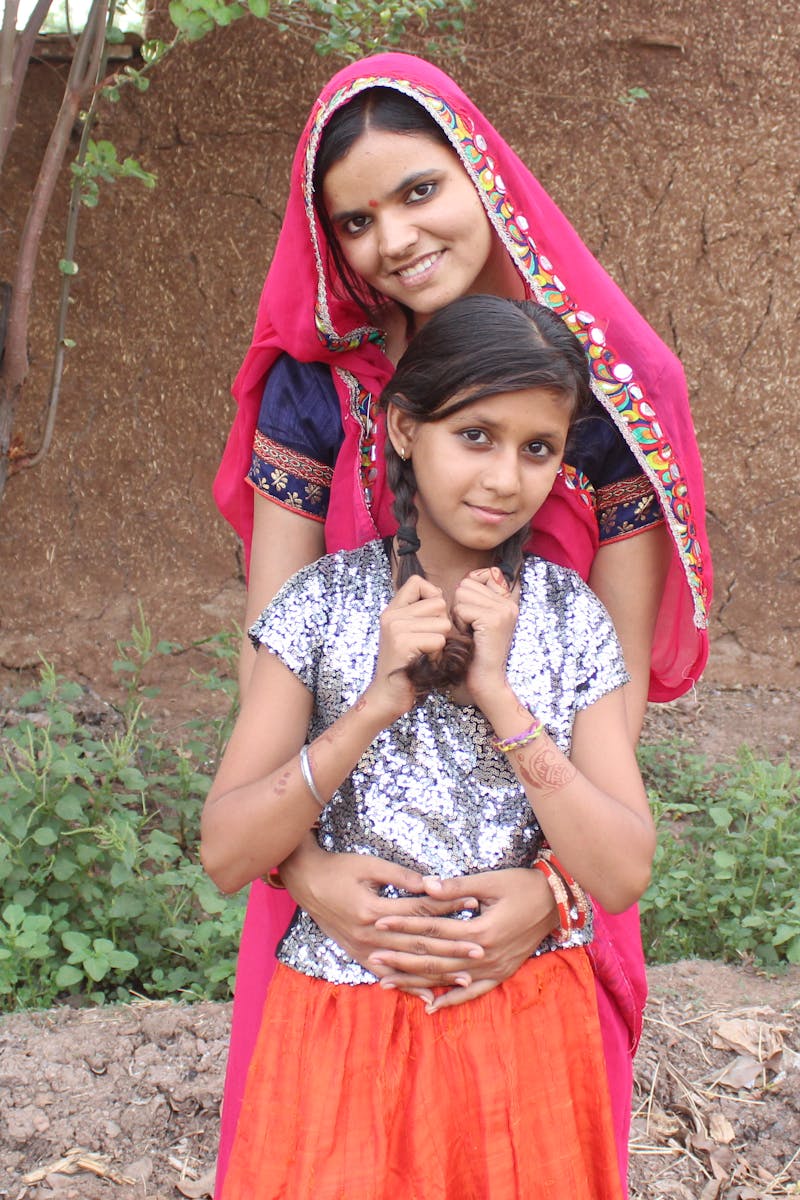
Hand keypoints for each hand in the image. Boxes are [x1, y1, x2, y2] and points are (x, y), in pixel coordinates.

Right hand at [279, 837, 482, 972]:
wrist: (306, 882)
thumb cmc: (340, 868)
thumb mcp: (370, 865)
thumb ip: (401, 877)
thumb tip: (433, 883)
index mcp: (373, 910)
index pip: (420, 910)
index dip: (448, 907)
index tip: (474, 904)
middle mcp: (370, 935)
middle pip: (419, 943)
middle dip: (452, 947)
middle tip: (481, 950)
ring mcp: (364, 949)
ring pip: (407, 965)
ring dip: (437, 972)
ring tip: (466, 978)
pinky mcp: (359, 956)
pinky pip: (387, 976)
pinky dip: (408, 986)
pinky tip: (428, 995)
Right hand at [364, 575, 450, 721]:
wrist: (388, 696)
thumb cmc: (406, 666)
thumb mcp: (408, 634)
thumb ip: (420, 613)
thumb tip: (440, 594)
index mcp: (392, 610)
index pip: (417, 582)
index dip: (433, 595)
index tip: (430, 617)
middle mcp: (391, 615)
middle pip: (438, 603)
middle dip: (442, 625)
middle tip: (428, 644)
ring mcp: (395, 628)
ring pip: (443, 623)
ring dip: (441, 643)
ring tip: (425, 654)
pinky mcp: (403, 643)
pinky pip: (439, 640)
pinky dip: (438, 655)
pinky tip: (425, 662)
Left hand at [369, 867, 558, 1011]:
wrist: (557, 902)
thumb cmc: (523, 886)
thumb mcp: (491, 881)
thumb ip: (457, 888)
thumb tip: (426, 886)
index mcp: (480, 931)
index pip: (432, 930)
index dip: (403, 926)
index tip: (379, 924)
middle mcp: (484, 956)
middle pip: (434, 959)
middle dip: (401, 958)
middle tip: (373, 957)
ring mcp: (494, 968)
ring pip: (448, 979)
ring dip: (417, 981)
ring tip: (388, 983)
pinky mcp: (502, 973)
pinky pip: (474, 992)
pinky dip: (452, 1000)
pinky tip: (431, 1006)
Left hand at [452, 568, 517, 707]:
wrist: (487, 681)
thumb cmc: (475, 652)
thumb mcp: (478, 621)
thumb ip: (476, 599)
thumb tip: (464, 581)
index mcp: (507, 601)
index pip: (480, 575)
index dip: (468, 593)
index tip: (472, 615)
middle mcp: (509, 603)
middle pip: (466, 584)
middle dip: (460, 606)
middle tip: (471, 628)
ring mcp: (503, 610)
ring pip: (462, 594)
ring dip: (458, 615)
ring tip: (470, 633)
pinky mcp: (494, 619)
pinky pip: (461, 609)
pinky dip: (460, 624)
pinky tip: (470, 638)